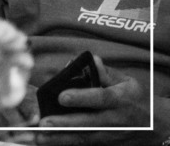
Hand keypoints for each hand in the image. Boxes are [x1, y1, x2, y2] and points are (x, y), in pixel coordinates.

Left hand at [37, 58, 167, 144]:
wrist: (156, 125)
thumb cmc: (135, 98)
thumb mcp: (126, 82)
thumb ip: (104, 72)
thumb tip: (89, 60)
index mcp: (120, 99)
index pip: (100, 98)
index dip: (81, 97)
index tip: (62, 96)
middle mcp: (114, 119)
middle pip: (88, 123)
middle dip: (65, 124)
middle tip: (44, 123)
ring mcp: (110, 135)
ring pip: (84, 138)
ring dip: (60, 139)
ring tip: (39, 137)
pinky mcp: (105, 143)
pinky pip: (84, 145)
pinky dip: (66, 144)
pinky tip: (49, 142)